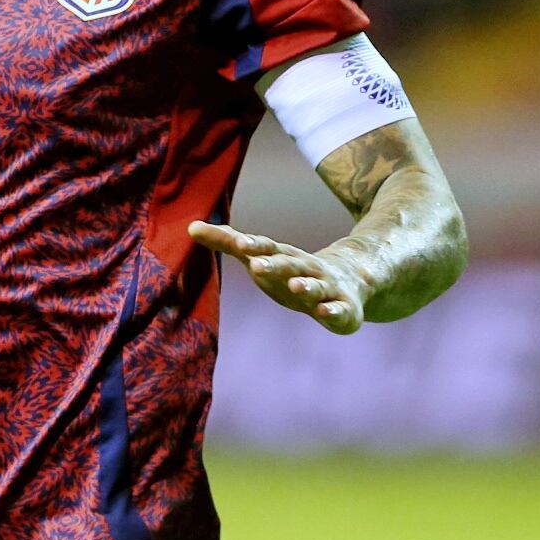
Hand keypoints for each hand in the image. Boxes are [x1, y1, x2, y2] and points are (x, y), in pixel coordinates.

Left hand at [190, 221, 367, 333]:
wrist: (348, 280)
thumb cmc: (290, 270)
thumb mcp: (258, 255)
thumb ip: (226, 242)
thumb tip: (191, 226)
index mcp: (283, 256)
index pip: (266, 247)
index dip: (253, 245)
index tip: (238, 242)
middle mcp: (305, 268)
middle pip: (289, 264)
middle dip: (274, 265)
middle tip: (256, 266)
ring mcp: (326, 286)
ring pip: (316, 285)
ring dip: (307, 286)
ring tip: (297, 286)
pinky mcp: (343, 308)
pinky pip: (338, 310)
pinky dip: (332, 312)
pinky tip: (325, 313)